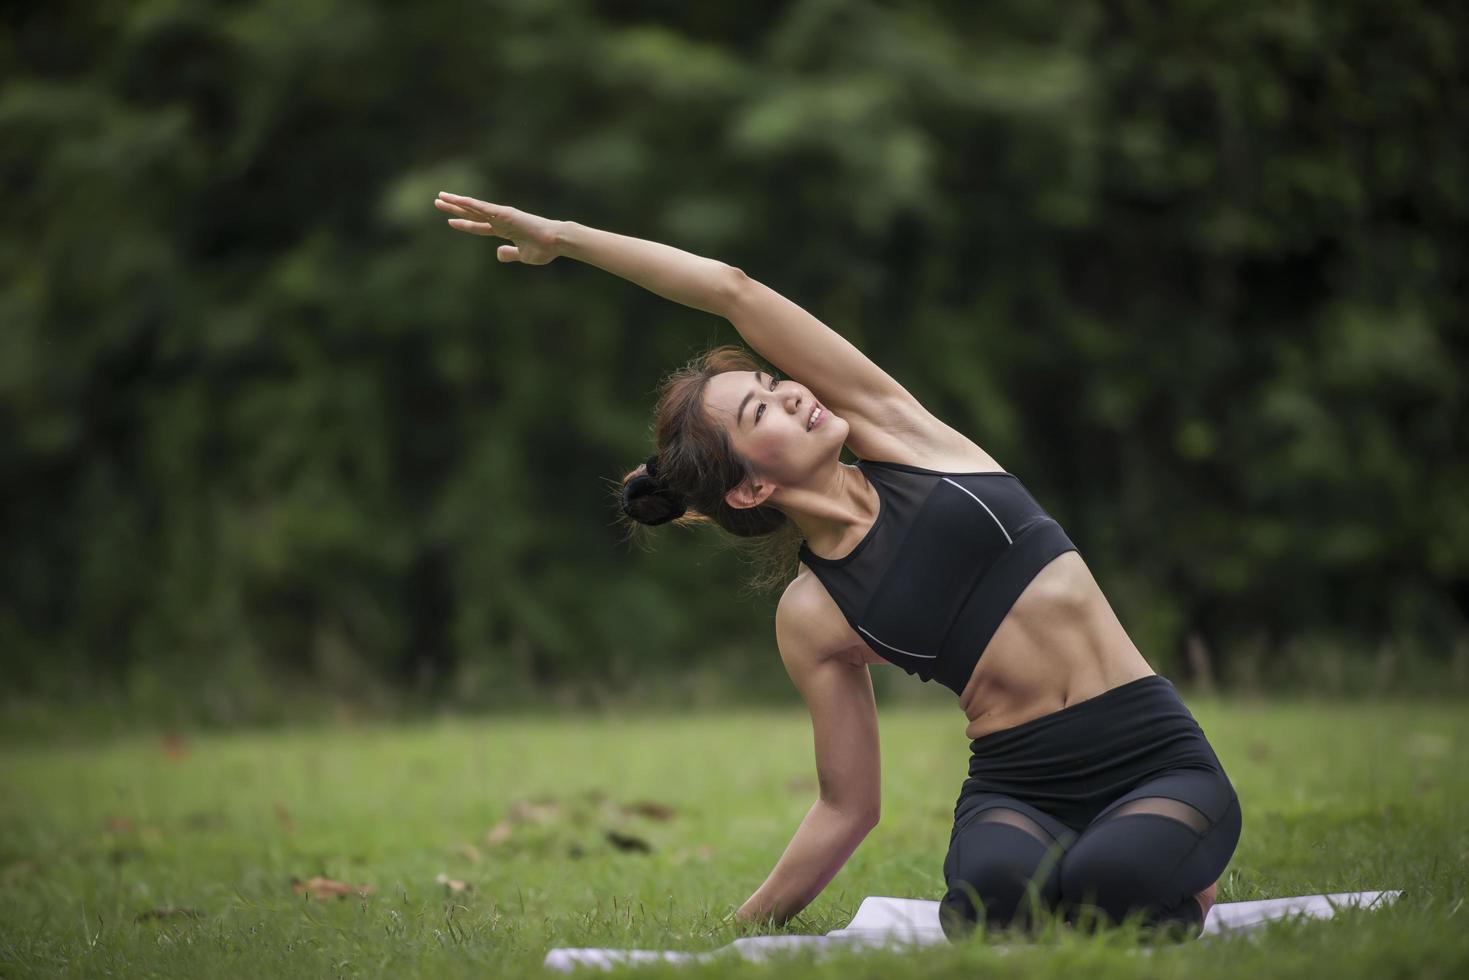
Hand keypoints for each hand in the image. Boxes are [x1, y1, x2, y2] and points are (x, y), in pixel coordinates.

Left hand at [434, 192, 560, 264]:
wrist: (555, 243)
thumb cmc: (543, 249)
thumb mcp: (522, 256)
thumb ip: (509, 254)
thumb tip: (498, 254)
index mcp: (504, 230)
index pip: (479, 226)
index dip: (464, 224)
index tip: (450, 221)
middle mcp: (500, 220)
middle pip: (472, 213)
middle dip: (455, 208)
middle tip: (438, 201)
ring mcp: (502, 215)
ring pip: (474, 207)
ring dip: (457, 201)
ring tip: (441, 197)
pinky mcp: (505, 213)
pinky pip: (484, 207)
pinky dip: (470, 203)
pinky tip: (458, 199)